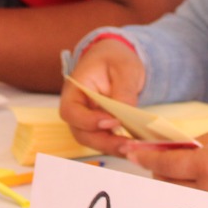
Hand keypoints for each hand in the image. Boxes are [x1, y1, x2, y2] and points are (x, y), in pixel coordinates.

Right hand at [59, 36, 146, 154]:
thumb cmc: (115, 58)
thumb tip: (126, 114)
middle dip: (104, 142)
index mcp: (75, 89)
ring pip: (94, 140)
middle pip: (81, 133)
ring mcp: (88, 119)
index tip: (112, 121)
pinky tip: (137, 148)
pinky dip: (120, 145)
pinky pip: (107, 140)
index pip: (71, 111)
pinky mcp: (101, 126)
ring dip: (113, 148)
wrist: (115, 58)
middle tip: (128, 145)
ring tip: (135, 150)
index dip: (88, 121)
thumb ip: (124, 90)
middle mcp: (77, 108)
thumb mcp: (124, 67)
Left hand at [121, 118, 207, 207]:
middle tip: (154, 157)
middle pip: (169, 183)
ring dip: (174, 182)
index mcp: (207, 164)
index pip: (165, 163)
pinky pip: (203, 201)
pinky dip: (193, 190)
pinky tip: (196, 179)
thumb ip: (204, 138)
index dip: (144, 156)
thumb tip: (187, 146)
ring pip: (183, 196)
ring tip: (175, 168)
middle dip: (158, 170)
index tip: (130, 151)